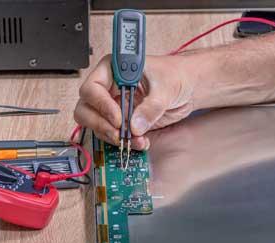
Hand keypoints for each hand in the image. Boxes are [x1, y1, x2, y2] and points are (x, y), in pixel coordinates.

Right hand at [74, 55, 195, 149]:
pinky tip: (140, 142)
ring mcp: (113, 105)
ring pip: (96, 125)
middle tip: (119, 133)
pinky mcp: (122, 121)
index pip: (92, 87)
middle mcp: (109, 87)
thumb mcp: (166, 88)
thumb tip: (135, 126)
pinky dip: (124, 142)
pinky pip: (112, 135)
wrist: (188, 87)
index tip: (118, 118)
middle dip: (101, 124)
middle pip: (86, 108)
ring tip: (135, 140)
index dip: (101, 104)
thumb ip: (151, 107)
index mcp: (113, 69)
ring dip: (113, 136)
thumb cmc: (176, 75)